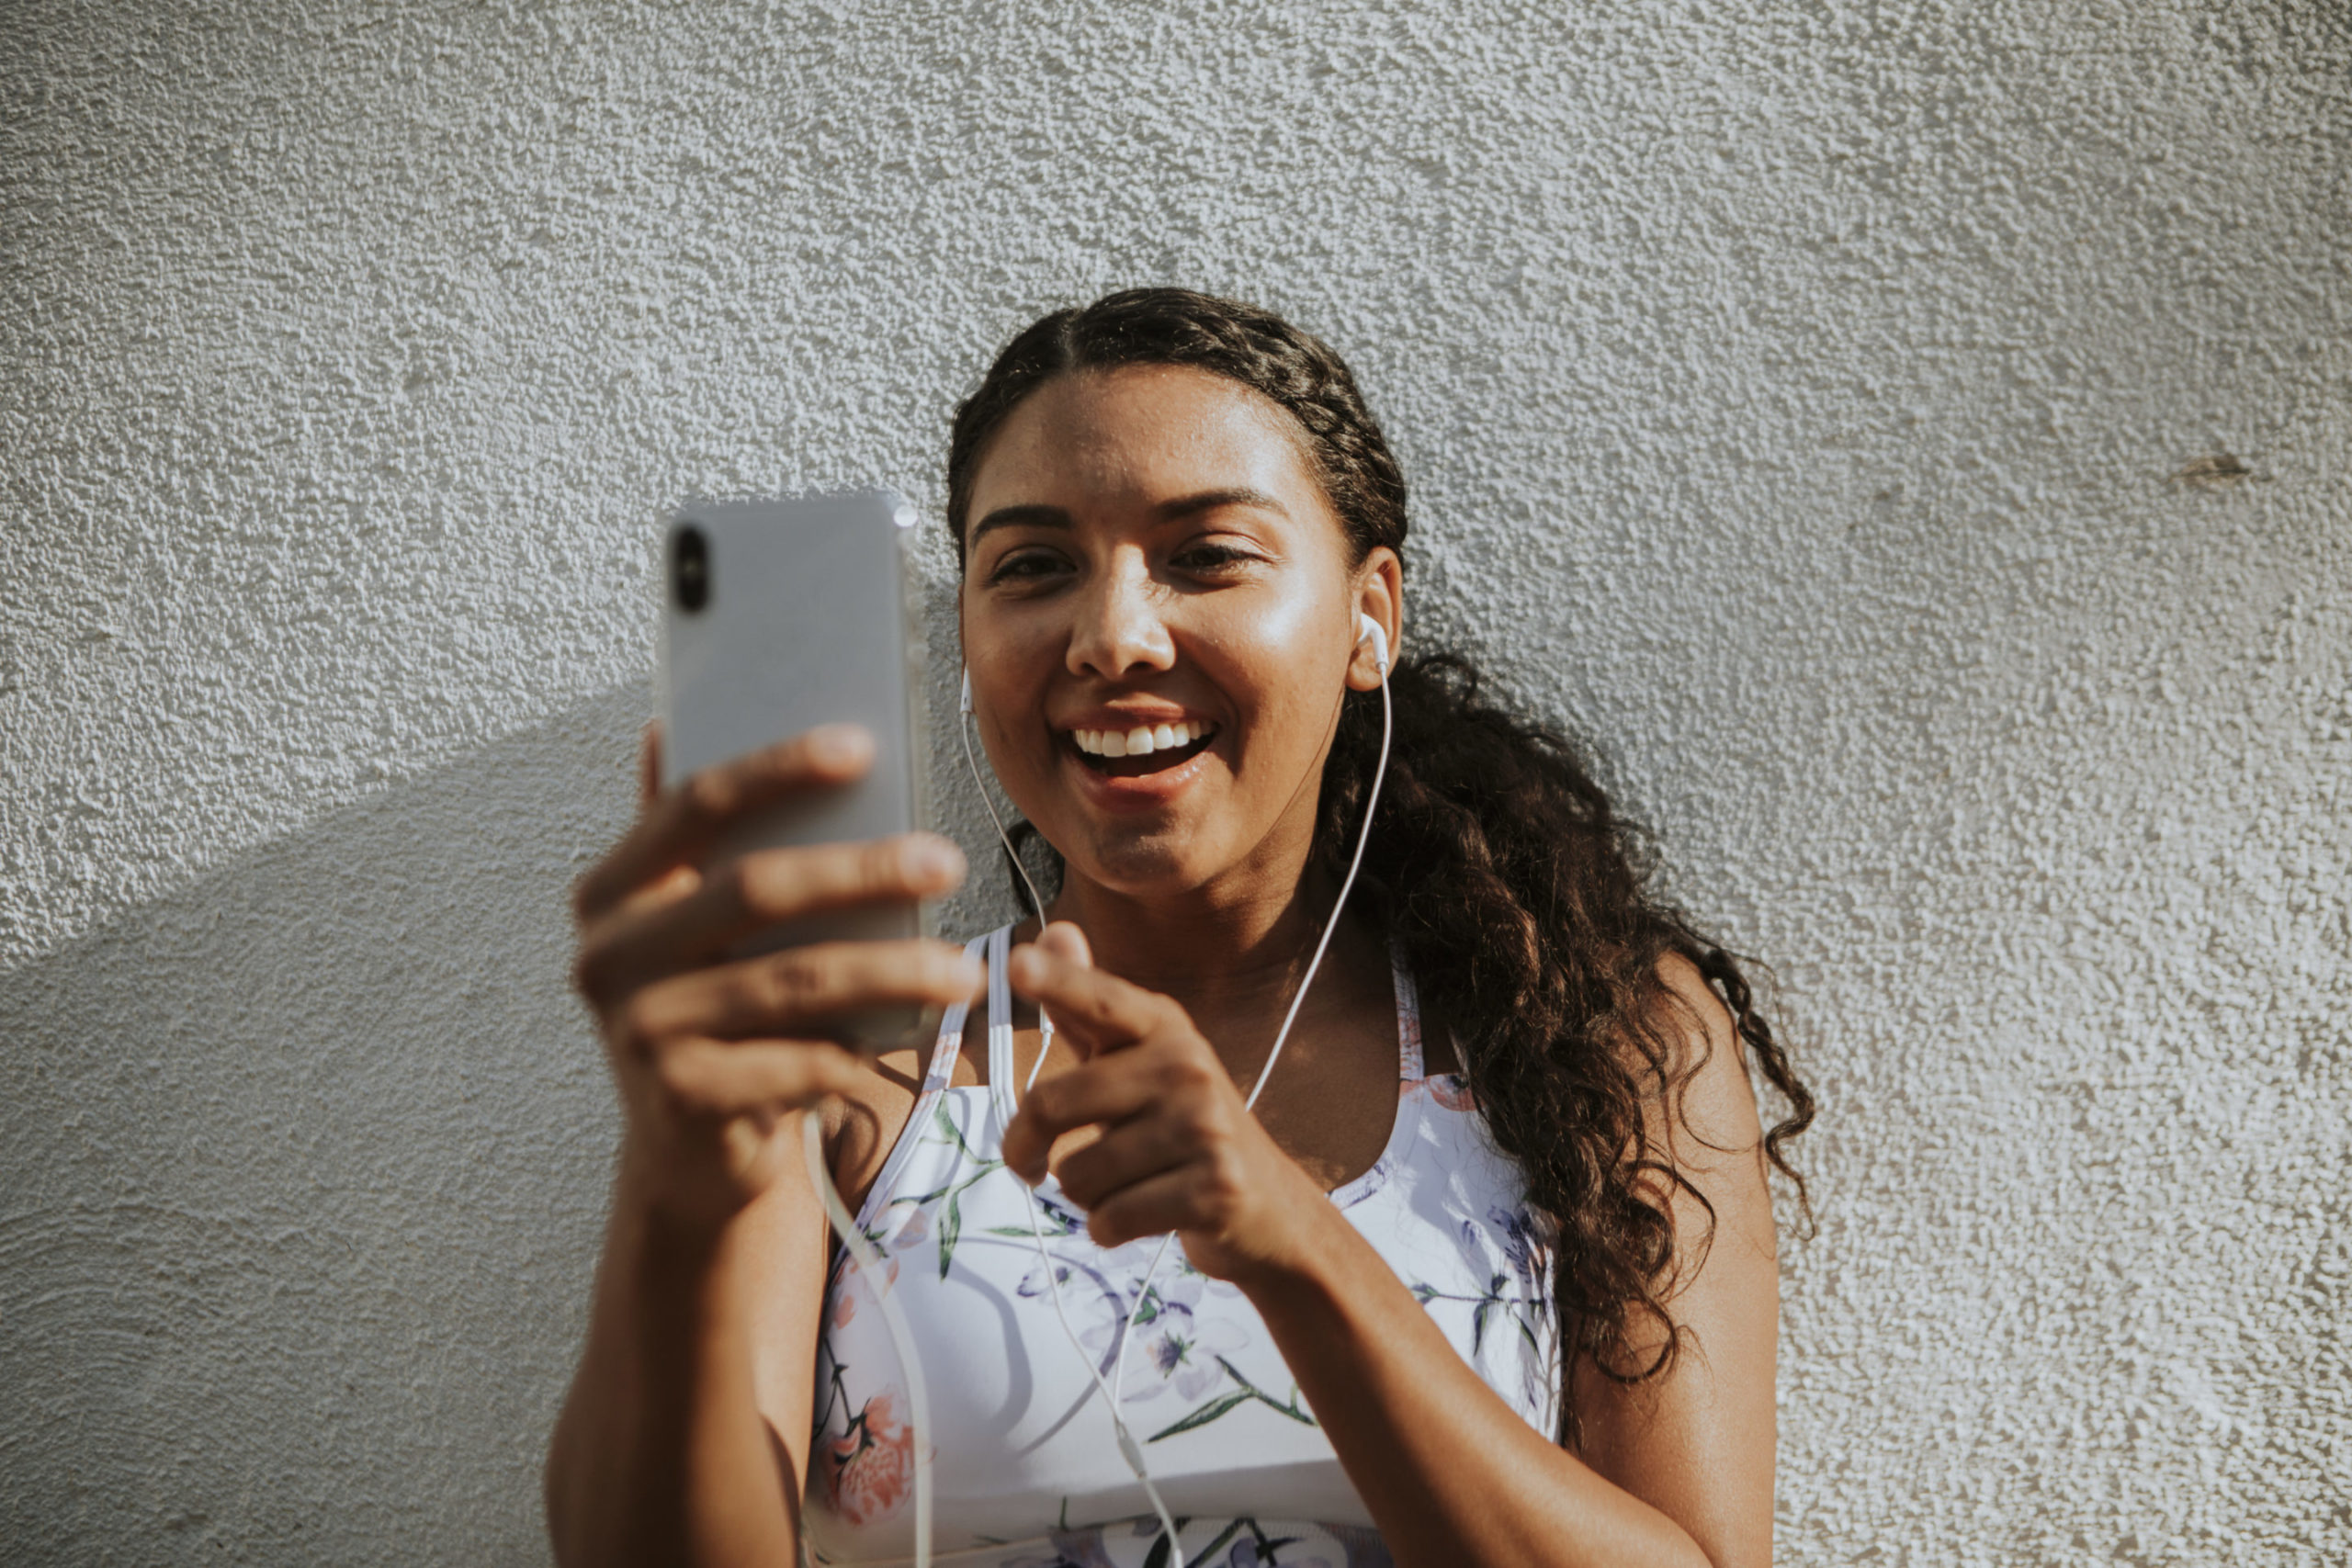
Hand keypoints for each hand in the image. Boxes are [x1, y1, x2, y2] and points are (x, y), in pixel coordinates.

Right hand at [571, 723, 984, 1228]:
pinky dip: (869, 1046)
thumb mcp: (688, 923)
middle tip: (948, 860)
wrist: (688, 1150)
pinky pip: (800, 1060)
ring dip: (893, 969)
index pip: (695, 805)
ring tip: (966, 968)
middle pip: (755, 889)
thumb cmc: (712, 1009)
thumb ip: (687, 838)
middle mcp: (608, 956)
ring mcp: (639, 1032)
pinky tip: (925, 1033)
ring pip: (793, 981)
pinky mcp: (682, 1100)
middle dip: (863, 870)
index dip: (776, 768)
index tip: (863, 745)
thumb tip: (670, 719)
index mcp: (612, 890)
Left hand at [999, 925, 1335, 1286]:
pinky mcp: (1215, 1189)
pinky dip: (1108, 1230)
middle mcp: (1187, 1066)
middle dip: (1025, 1146)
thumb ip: (1087, 1009)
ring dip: (1082, 1195)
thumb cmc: (1182, 1128)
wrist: (1268, 1207)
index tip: (1016, 963)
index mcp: (1164, 1027)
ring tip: (1123, 1184)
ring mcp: (1206, 1128)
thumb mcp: (1139, 1062)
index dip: (1058, 981)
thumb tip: (1056, 930)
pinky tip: (1143, 1215)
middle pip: (1053, 1103)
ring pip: (1077, 1174)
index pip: (1099, 1001)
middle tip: (1028, 1162)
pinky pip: (1110, 1219)